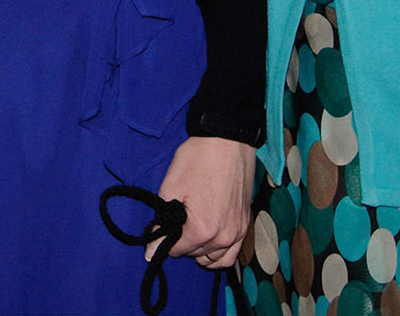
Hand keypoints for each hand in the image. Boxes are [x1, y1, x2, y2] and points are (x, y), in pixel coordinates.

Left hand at [153, 136, 256, 268]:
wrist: (228, 141)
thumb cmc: (197, 160)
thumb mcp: (171, 188)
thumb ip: (163, 221)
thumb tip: (154, 245)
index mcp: (202, 230)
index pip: (175, 250)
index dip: (162, 240)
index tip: (157, 229)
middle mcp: (224, 237)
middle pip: (194, 254)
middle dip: (180, 242)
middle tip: (172, 222)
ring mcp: (238, 233)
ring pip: (213, 259)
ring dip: (199, 250)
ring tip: (189, 231)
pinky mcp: (246, 225)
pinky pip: (231, 253)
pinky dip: (218, 253)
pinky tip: (207, 241)